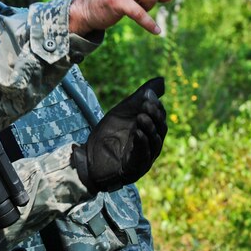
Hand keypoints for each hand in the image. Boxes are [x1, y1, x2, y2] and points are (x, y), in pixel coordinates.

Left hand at [72, 77, 167, 192]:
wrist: (87, 158)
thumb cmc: (108, 136)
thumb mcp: (122, 112)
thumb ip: (140, 98)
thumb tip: (162, 80)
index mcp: (150, 132)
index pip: (160, 118)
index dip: (156, 106)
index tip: (148, 95)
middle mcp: (150, 146)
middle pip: (161, 130)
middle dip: (155, 116)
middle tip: (146, 105)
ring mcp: (144, 159)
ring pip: (155, 144)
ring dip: (149, 129)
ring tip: (140, 117)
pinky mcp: (134, 169)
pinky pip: (143, 157)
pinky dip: (142, 144)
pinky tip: (137, 133)